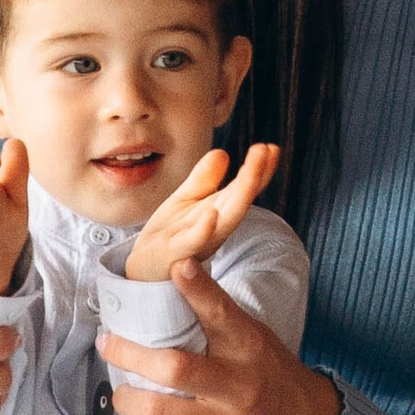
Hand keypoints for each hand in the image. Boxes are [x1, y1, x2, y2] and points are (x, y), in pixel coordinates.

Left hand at [102, 262, 340, 414]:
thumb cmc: (269, 376)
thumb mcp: (254, 339)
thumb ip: (218, 318)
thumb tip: (173, 275)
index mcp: (250, 349)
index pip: (222, 314)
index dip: (199, 290)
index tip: (178, 266)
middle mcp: (242, 386)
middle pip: (174, 369)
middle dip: (129, 354)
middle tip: (109, 345)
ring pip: (160, 412)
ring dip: (126, 400)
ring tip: (120, 393)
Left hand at [126, 141, 278, 283]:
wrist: (143, 267)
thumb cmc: (169, 233)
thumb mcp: (186, 199)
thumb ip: (204, 179)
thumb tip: (223, 153)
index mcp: (219, 211)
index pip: (244, 188)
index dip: (259, 169)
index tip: (271, 147)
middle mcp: (216, 226)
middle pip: (240, 199)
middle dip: (255, 175)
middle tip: (267, 150)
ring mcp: (199, 240)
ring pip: (225, 219)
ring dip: (241, 196)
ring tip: (251, 173)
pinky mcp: (177, 251)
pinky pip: (193, 241)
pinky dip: (205, 229)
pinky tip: (211, 213)